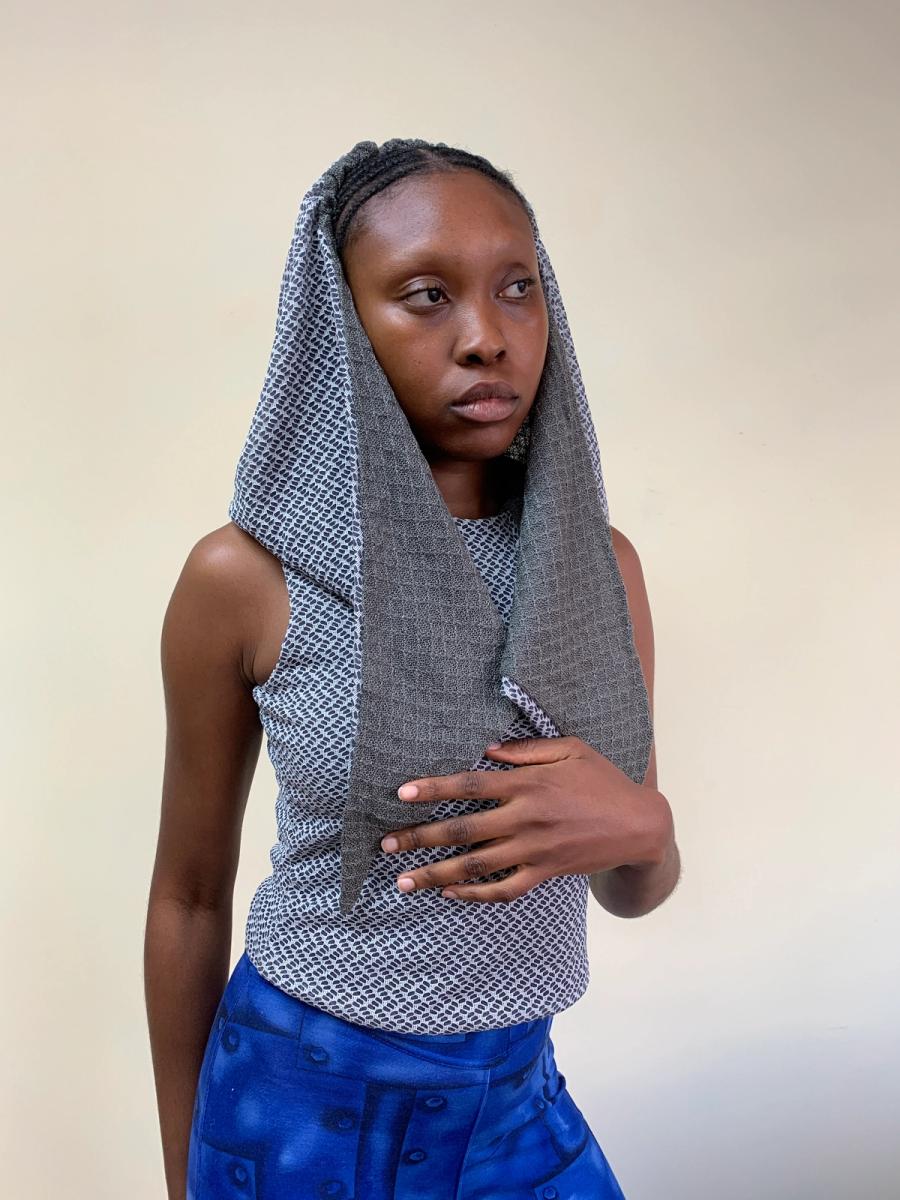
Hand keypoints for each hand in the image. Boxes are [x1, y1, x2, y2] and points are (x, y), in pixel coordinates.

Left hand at [380, 735, 672, 902]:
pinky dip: (475, 896)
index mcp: (528, 783)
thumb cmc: (603, 780)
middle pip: (462, 830)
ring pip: (476, 867)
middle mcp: (526, 818)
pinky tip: (451, 896)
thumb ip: (526, 750)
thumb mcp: (570, 749)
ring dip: (436, 874)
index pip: (470, 786)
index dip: (434, 789)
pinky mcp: (545, 873)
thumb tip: (487, 751)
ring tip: (405, 882)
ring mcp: (534, 850)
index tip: (402, 794)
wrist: (640, 825)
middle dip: (420, 838)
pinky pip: (504, 890)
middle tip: (386, 845)